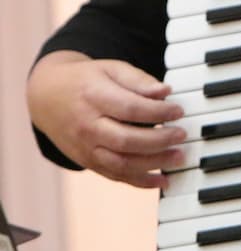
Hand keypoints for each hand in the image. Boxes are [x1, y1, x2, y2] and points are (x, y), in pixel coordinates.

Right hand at [27, 51, 184, 188]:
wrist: (47, 96)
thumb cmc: (86, 80)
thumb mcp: (111, 69)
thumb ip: (138, 80)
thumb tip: (165, 91)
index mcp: (93, 97)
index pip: (130, 109)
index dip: (158, 112)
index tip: (179, 111)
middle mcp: (87, 126)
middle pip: (125, 140)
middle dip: (159, 141)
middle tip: (182, 135)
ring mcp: (85, 148)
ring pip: (121, 163)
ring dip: (153, 164)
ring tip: (179, 158)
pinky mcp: (87, 161)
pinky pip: (114, 175)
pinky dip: (140, 181)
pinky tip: (162, 180)